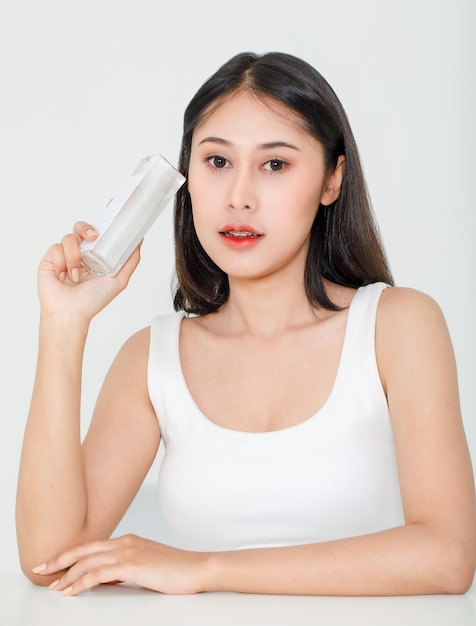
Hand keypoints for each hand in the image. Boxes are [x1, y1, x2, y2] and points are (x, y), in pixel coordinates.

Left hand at [32, 534, 207, 595]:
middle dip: (60, 561)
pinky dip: (81, 582)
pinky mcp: (132, 565)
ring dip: (67, 576)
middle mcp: (124, 542)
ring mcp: (128, 552)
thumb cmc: (174, 569)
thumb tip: (107, 578)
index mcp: (127, 540)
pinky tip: (72, 591)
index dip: (70, 554)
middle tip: (41, 570)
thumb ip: (125, 568)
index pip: (91, 545)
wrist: (196, 568)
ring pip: (87, 562)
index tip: (53, 563)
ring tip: (54, 587)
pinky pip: (98, 574)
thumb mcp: (145, 565)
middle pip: (84, 550)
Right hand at [38, 222, 140, 320]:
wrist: (70, 313)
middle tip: (93, 237)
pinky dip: (61, 263)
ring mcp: (64, 256)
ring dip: (74, 257)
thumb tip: (139, 242)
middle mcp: (79, 255)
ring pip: (68, 238)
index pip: (96, 234)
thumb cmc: (92, 301)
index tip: (108, 213)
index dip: (100, 225)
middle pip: (80, 228)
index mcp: (94, 257)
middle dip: (86, 228)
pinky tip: (63, 276)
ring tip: (76, 276)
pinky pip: (55, 248)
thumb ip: (130, 262)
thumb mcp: (119, 281)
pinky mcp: (50, 260)